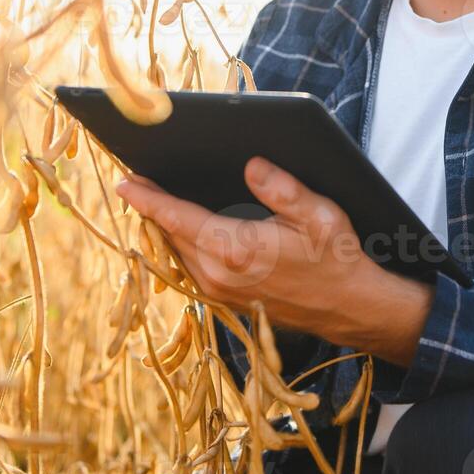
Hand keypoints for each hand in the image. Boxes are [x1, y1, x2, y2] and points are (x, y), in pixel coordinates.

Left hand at [116, 156, 432, 365]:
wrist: (348, 308)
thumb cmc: (335, 258)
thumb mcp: (319, 215)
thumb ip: (283, 189)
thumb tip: (252, 166)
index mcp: (236, 249)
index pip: (179, 218)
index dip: (149, 199)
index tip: (125, 182)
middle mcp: (219, 274)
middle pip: (170, 235)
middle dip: (154, 208)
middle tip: (141, 180)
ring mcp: (219, 291)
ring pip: (177, 253)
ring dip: (166, 228)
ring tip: (158, 201)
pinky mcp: (224, 300)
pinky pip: (190, 267)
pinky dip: (182, 246)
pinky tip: (185, 230)